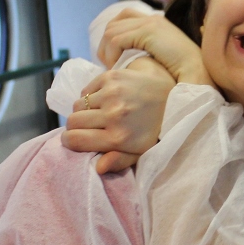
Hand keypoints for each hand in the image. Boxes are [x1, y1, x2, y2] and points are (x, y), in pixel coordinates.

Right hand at [60, 56, 174, 172]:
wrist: (173, 99)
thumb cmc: (155, 130)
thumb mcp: (142, 152)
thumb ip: (119, 161)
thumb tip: (98, 168)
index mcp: (118, 137)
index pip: (74, 139)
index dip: (69, 141)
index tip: (74, 140)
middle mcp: (113, 115)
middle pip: (72, 121)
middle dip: (75, 127)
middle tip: (87, 127)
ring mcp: (112, 93)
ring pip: (77, 105)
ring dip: (83, 111)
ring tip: (98, 113)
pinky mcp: (112, 77)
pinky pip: (86, 89)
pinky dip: (90, 96)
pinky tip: (104, 100)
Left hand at [98, 9, 210, 85]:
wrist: (198, 73)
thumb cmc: (184, 74)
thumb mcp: (164, 59)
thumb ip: (148, 53)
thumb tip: (127, 60)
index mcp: (157, 23)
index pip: (126, 16)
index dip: (114, 34)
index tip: (112, 54)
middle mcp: (152, 19)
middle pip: (115, 22)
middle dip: (105, 43)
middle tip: (107, 62)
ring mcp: (149, 24)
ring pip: (112, 31)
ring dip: (107, 51)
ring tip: (112, 67)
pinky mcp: (147, 32)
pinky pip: (116, 40)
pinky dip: (112, 54)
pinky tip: (117, 67)